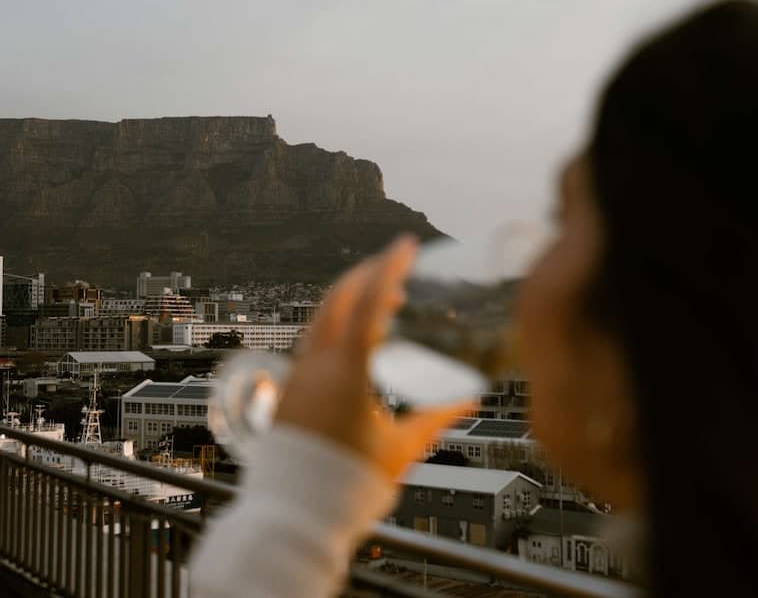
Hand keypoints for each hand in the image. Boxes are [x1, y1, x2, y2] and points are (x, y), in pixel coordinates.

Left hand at [275, 235, 471, 479]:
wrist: (293, 512)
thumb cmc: (345, 484)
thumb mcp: (399, 449)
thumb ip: (436, 418)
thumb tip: (468, 399)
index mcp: (346, 372)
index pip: (368, 303)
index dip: (390, 268)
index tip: (405, 245)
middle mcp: (316, 365)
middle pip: (339, 298)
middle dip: (368, 275)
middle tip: (396, 267)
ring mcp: (298, 376)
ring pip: (322, 318)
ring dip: (351, 301)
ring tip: (383, 304)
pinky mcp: (289, 390)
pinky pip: (313, 342)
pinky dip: (336, 327)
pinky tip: (356, 342)